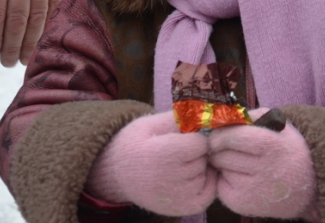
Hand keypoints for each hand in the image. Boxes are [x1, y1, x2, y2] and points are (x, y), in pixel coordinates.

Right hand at [89, 111, 216, 215]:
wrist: (117, 173)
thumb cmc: (137, 143)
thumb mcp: (152, 123)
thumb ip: (180, 118)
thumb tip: (206, 115)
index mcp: (162, 154)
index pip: (200, 143)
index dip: (195, 137)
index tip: (183, 138)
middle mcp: (169, 179)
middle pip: (203, 159)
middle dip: (198, 153)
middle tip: (180, 152)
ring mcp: (175, 197)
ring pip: (207, 176)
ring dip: (201, 169)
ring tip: (181, 164)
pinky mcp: (179, 209)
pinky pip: (208, 196)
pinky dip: (206, 185)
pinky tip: (191, 176)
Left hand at [209, 109, 317, 219]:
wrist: (307, 186)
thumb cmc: (289, 149)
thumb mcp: (280, 124)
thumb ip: (252, 116)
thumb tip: (224, 119)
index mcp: (273, 146)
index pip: (233, 137)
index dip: (221, 134)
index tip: (220, 133)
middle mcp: (263, 170)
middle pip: (221, 155)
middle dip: (220, 149)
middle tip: (231, 149)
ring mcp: (252, 190)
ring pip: (219, 169)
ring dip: (224, 164)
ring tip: (242, 164)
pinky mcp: (242, 204)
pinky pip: (220, 186)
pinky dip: (225, 180)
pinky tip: (242, 178)